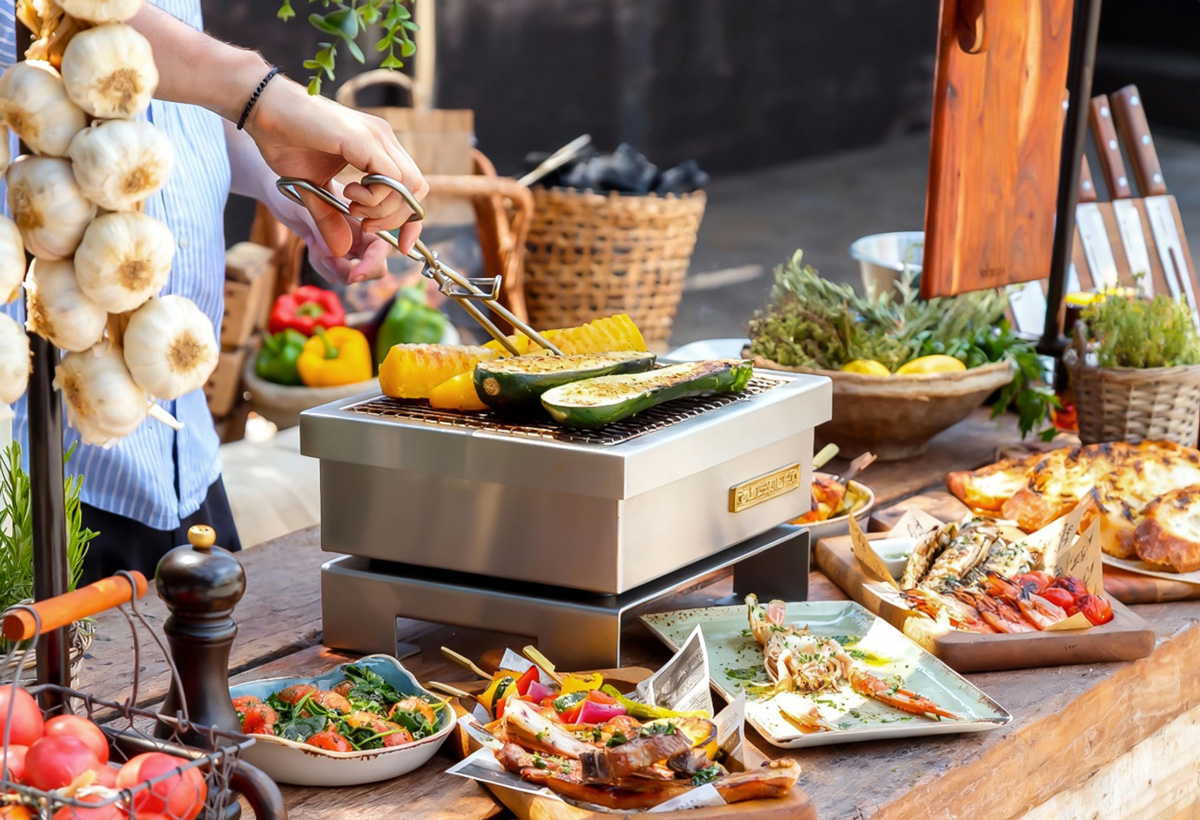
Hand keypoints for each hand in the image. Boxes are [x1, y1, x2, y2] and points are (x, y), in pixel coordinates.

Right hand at [243, 76, 428, 257]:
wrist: (262, 108)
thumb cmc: (285, 140)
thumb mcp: (312, 190)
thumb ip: (330, 218)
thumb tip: (341, 250)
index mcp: (378, 148)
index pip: (413, 187)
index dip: (412, 220)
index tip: (402, 244)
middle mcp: (384, 140)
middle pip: (417, 190)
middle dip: (395, 219)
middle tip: (363, 222)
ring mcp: (377, 136)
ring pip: (409, 185)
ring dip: (383, 209)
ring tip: (352, 207)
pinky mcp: (364, 138)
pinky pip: (391, 177)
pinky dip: (375, 197)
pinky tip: (349, 194)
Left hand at [272, 178, 391, 284]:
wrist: (277, 187)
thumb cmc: (294, 184)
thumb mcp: (310, 200)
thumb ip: (328, 223)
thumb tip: (343, 251)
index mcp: (364, 217)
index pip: (381, 248)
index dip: (372, 264)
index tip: (353, 275)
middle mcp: (361, 232)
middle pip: (374, 267)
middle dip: (351, 271)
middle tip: (326, 259)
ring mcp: (348, 244)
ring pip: (351, 273)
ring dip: (332, 268)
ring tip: (314, 245)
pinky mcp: (333, 252)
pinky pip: (335, 272)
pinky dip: (322, 266)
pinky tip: (311, 245)